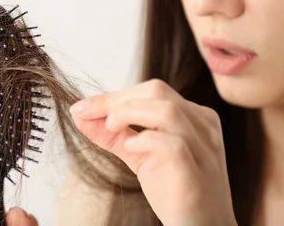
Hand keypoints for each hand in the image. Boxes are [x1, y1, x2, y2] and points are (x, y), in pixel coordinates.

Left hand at [70, 79, 236, 225]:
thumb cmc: (175, 191)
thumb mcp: (140, 157)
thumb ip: (113, 135)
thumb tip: (80, 115)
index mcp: (192, 116)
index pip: (151, 91)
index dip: (114, 96)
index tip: (82, 107)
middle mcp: (202, 125)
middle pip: (157, 91)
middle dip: (116, 99)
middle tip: (87, 113)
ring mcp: (203, 147)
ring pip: (167, 111)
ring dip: (129, 113)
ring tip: (109, 128)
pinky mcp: (197, 171)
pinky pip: (174, 145)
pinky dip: (146, 141)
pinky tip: (129, 149)